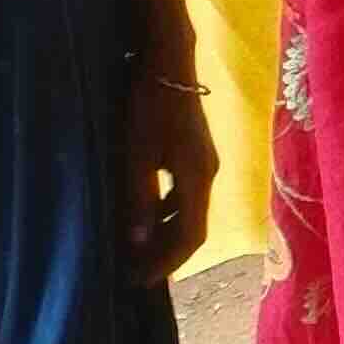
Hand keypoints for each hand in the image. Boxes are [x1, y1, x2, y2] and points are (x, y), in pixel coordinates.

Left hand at [123, 69, 214, 275]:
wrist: (169, 61)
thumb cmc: (149, 107)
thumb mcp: (137, 156)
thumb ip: (140, 200)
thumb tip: (137, 244)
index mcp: (198, 178)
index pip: (190, 236)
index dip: (166, 263)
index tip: (139, 282)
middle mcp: (209, 175)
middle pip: (193, 228)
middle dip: (165, 255)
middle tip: (133, 272)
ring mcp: (206, 163)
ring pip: (189, 212)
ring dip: (165, 236)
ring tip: (136, 250)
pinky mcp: (196, 152)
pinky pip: (185, 195)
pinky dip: (166, 214)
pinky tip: (144, 215)